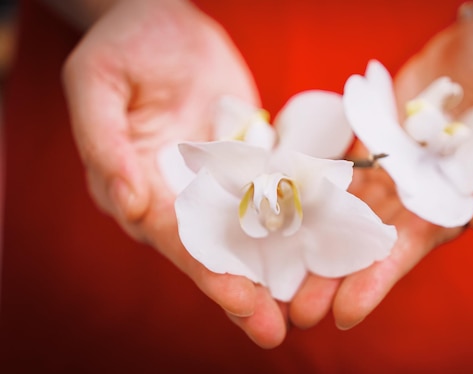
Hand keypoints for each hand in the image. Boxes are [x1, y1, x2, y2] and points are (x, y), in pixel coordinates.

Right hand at [63, 0, 286, 347]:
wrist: (167, 22)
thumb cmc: (125, 45)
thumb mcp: (99, 84)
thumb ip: (105, 145)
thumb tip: (130, 206)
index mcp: (137, 186)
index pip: (173, 238)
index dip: (205, 271)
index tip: (239, 300)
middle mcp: (177, 195)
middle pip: (212, 249)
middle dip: (242, 289)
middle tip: (273, 330)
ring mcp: (215, 181)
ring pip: (247, 231)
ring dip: (273, 267)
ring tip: (305, 304)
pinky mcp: (245, 162)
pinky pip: (272, 193)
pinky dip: (294, 220)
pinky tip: (322, 245)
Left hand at [289, 8, 472, 329]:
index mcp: (454, 200)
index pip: (412, 248)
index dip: (379, 280)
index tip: (346, 313)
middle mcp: (418, 192)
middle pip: (370, 240)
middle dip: (336, 274)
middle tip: (298, 310)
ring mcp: (393, 165)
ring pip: (348, 209)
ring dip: (316, 238)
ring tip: (282, 268)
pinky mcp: (376, 138)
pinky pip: (343, 164)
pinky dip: (315, 186)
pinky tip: (286, 206)